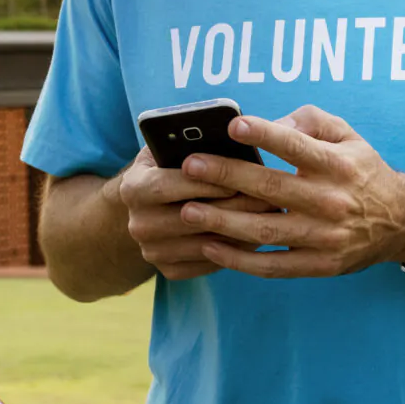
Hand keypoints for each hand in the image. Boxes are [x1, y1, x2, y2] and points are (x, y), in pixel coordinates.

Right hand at [113, 147, 279, 281]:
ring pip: (204, 245)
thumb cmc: (170, 167)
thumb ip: (195, 142)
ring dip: (240, 232)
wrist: (150, 207)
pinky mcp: (167, 271)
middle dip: (232, 208)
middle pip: (189, 218)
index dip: (205, 181)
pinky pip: (208, 264)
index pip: (166, 185)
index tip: (240, 176)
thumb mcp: (171, 148)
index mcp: (132, 187)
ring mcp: (151, 252)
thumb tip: (240, 131)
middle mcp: (137, 224)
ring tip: (272, 217)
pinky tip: (257, 235)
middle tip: (270, 198)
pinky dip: (234, 252)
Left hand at [180, 106, 404, 279]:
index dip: (265, 136)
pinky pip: (274, 266)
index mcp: (338, 165)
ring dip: (223, 222)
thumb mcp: (348, 136)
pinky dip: (240, 261)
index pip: (297, 147)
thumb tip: (268, 125)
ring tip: (188, 210)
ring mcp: (325, 238)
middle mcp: (331, 201)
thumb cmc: (362, 170)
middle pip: (271, 189)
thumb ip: (309, 122)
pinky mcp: (320, 266)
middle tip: (189, 166)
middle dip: (226, 177)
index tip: (232, 127)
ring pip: (266, 231)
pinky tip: (210, 247)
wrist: (401, 221)